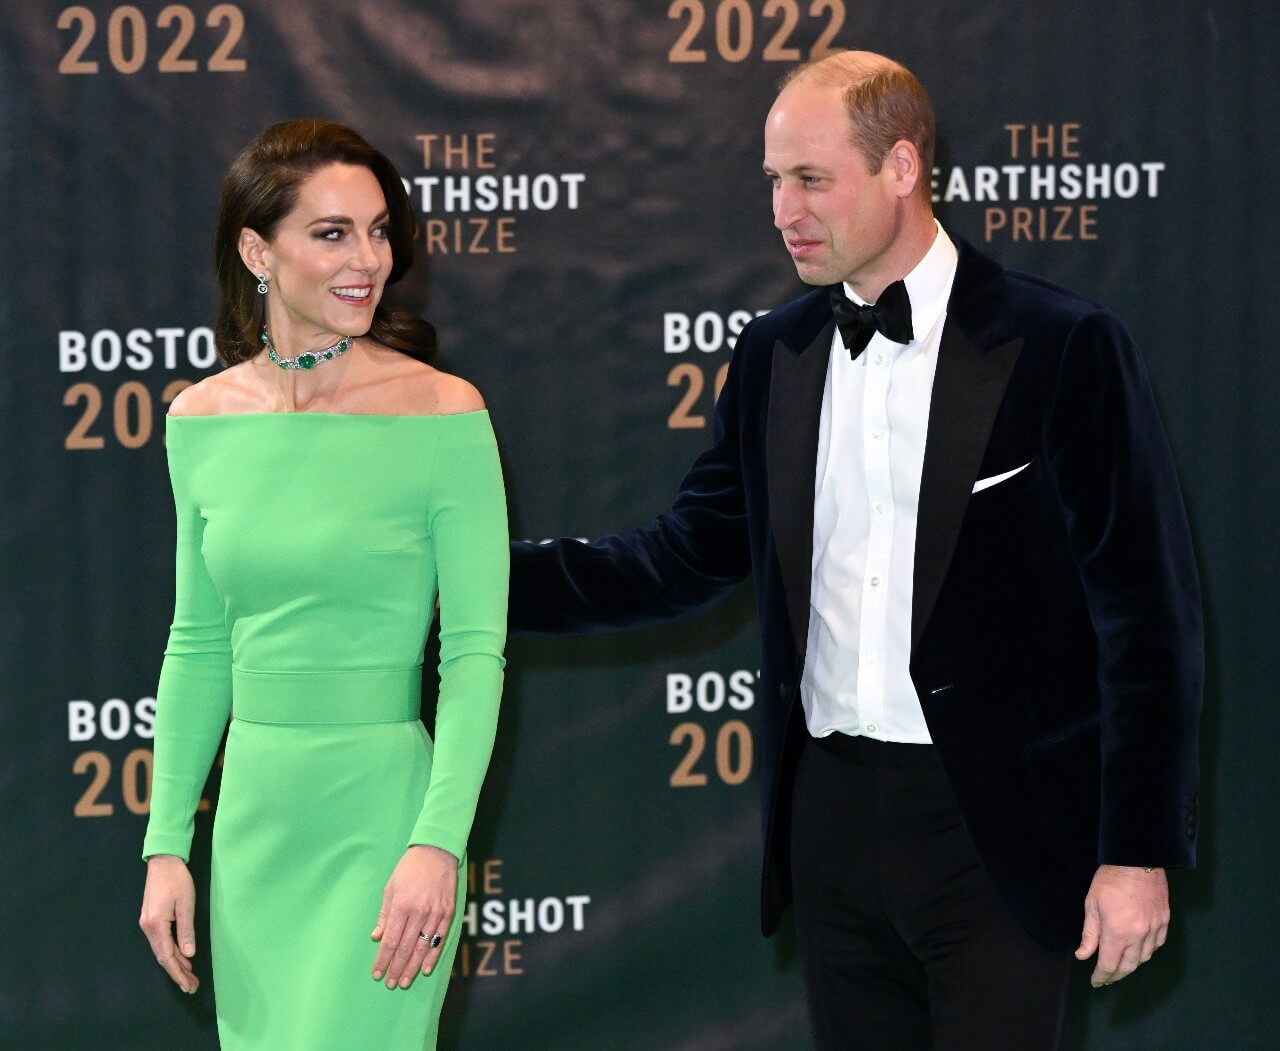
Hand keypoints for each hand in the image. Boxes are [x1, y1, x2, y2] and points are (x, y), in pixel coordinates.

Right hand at [139, 855, 198, 993]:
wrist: (163, 861)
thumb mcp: (186, 904)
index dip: (178, 973)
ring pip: (162, 951)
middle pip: (163, 957)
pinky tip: (183, 958)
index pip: (167, 957)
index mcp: (156, 925)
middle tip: (192, 986)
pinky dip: (172, 952)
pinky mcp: (151, 920)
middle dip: (178, 973)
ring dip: (176, 964)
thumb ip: (186, 930)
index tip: (188, 985)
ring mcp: (147, 924)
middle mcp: (148, 928)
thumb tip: (189, 954)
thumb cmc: (177, 880)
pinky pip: (161, 942)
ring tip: (190, 976)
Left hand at [370, 845, 457, 989]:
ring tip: (404, 981)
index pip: (391, 940)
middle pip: (406, 948)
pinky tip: (425, 969)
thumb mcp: (390, 888)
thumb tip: (377, 937)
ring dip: (412, 967)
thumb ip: (385, 914)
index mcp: (402, 906)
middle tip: (390, 983)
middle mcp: (419, 912)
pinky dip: (432, 955)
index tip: (377, 973)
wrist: (436, 851)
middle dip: (396, 968)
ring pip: (423, 947)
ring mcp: (436, 913)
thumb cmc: (409, 868)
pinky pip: (440, 939)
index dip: (383, 959)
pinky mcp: (448, 913)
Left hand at [1075, 864, 1168, 986]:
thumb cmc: (1110, 880)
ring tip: (1121, 966)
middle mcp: (1139, 935)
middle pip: (1129, 966)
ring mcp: (1155, 928)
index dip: (1101, 975)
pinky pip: (1158, 944)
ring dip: (1132, 965)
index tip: (1096, 981)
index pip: (1109, 964)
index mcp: (1118, 933)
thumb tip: (1083, 955)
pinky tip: (1141, 951)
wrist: (1137, 860)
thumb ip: (1089, 934)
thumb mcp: (1092, 905)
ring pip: (1145, 957)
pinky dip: (1148, 951)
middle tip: (1107, 978)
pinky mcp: (1164, 920)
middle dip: (1116, 975)